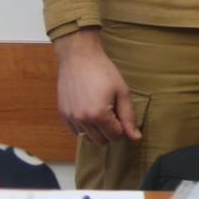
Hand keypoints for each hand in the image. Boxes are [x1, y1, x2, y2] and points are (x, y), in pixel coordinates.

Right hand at [53, 28, 141, 146]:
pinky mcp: (63, 114)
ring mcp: (70, 118)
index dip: (123, 127)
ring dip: (97, 130)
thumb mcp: (122, 91)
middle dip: (110, 131)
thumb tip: (136, 137)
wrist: (79, 58)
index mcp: (98, 115)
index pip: (115, 136)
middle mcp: (82, 120)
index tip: (122, 113)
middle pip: (101, 141)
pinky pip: (76, 131)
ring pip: (88, 137)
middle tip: (113, 112)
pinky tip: (90, 110)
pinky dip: (85, 126)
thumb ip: (129, 116)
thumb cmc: (103, 71)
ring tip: (102, 110)